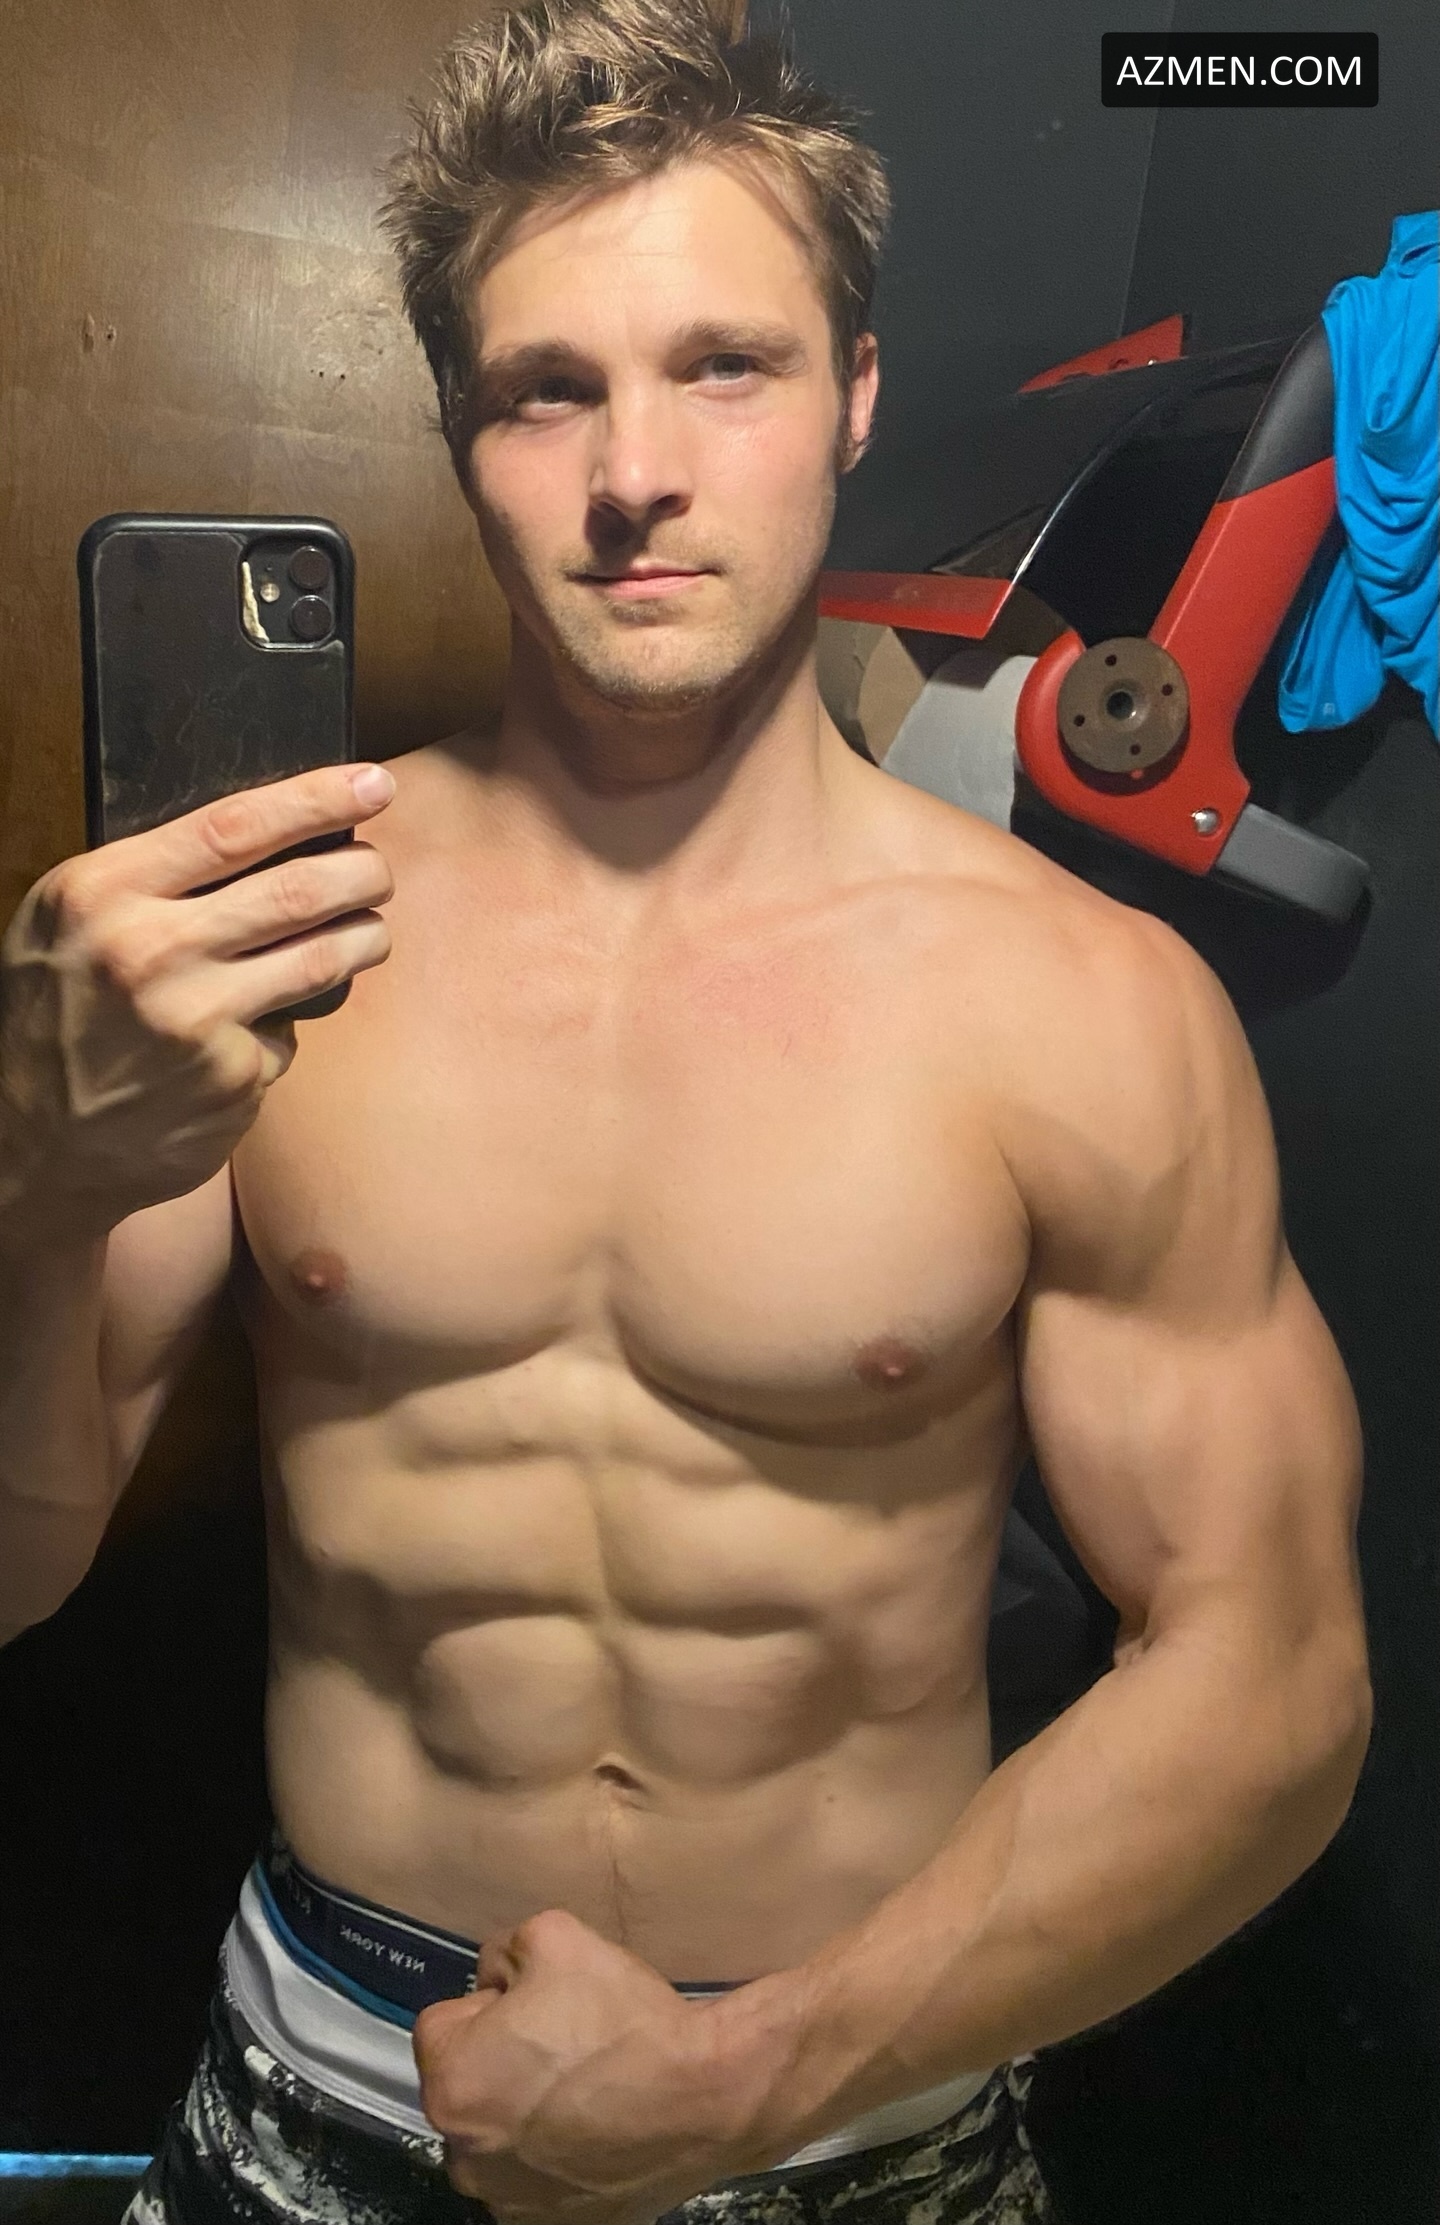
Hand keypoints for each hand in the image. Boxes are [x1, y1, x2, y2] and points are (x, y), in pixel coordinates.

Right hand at [0, 764, 394, 1237]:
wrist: (31, 1142)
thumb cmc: (59, 1013)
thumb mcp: (71, 924)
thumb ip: (149, 881)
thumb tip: (274, 837)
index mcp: (103, 892)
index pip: (234, 827)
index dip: (317, 800)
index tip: (373, 784)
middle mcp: (149, 951)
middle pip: (298, 891)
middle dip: (362, 873)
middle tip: (379, 872)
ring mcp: (195, 1020)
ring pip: (321, 958)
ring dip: (365, 938)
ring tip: (370, 932)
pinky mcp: (230, 1079)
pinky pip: (288, 1034)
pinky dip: (285, 1027)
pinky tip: (254, 1036)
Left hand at [414, 1910, 761, 2224]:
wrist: (705, 2098)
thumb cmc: (625, 2020)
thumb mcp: (553, 1936)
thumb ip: (502, 1950)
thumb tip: (495, 1977)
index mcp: (453, 2084)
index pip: (442, 2024)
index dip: (491, 2003)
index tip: (538, 2005)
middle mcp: (464, 2156)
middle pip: (467, 2083)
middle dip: (501, 2060)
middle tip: (565, 2041)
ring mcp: (506, 2199)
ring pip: (497, 2134)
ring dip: (523, 2111)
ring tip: (587, 2087)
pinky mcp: (549, 2224)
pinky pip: (533, 2174)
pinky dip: (555, 2153)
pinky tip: (597, 2127)